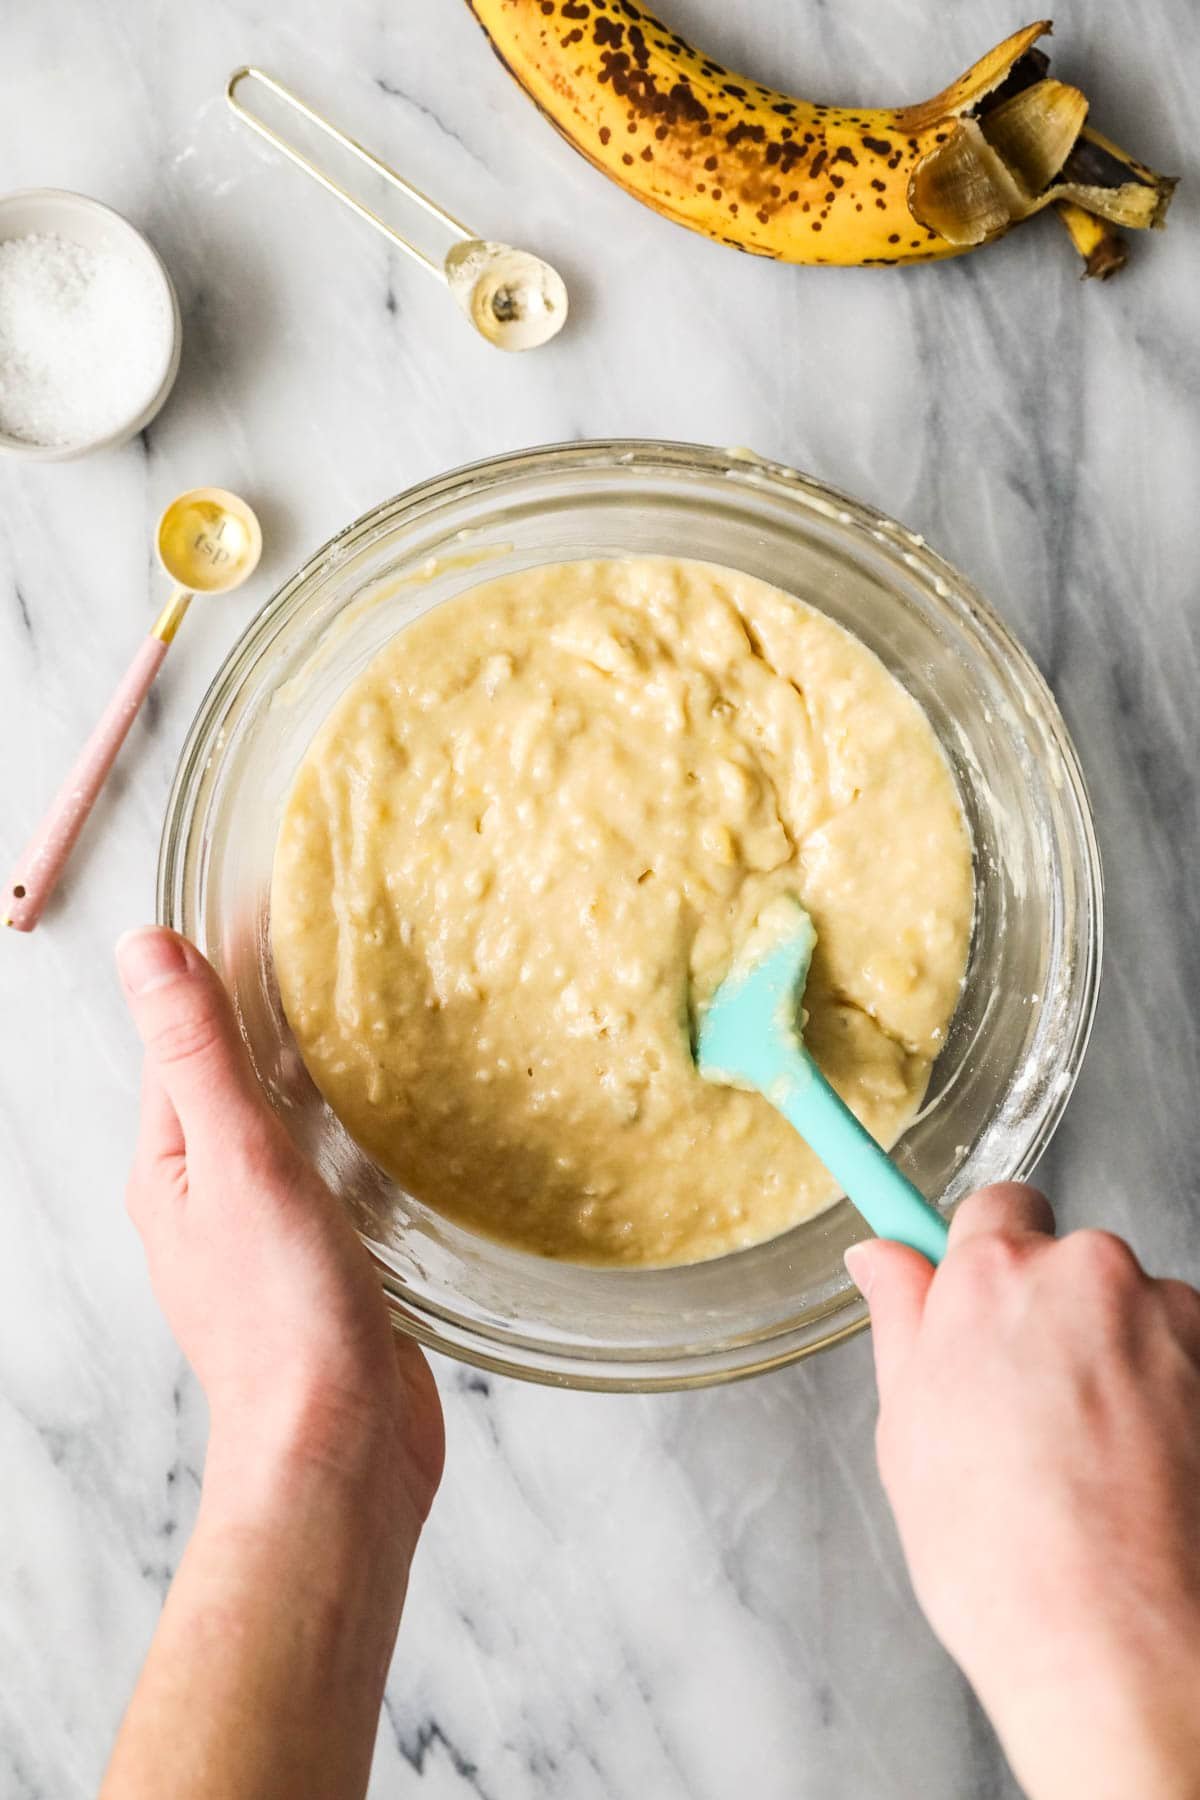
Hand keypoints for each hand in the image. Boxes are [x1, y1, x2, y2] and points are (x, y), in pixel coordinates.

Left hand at [106, 927, 444, 1799]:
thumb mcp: (236, 1164)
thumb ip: (198, 1056)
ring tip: (394, 1005)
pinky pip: (344, 1171)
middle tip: (354, 939)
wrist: (340, 1454)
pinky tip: (418, 1111)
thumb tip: (144, 948)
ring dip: (331, 1067)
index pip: (190, 1035)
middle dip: (284, 1008)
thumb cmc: (282, 1318)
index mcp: (172, 1165)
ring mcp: (274, 1231)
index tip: (282, 896)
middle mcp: (213, 1193)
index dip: (227, 962)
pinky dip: (369, 1128)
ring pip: (298, 1123)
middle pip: (244, 1074)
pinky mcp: (334, 1262)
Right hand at [847, 1187, 1199, 1799]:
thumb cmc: (1004, 1558)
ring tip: (1092, 1460)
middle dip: (1051, 1316)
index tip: (980, 1293)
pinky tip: (1143, 1471)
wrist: (1119, 1647)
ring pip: (1133, 1313)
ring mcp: (1170, 1316)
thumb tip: (881, 1258)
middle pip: (1067, 1262)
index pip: (996, 1205)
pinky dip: (1171, 1396)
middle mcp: (1088, 1273)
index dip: (986, 1256)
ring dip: (1116, 1357)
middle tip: (1026, 1409)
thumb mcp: (908, 1430)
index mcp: (993, 1276)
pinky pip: (1186, 1357)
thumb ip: (902, 1321)